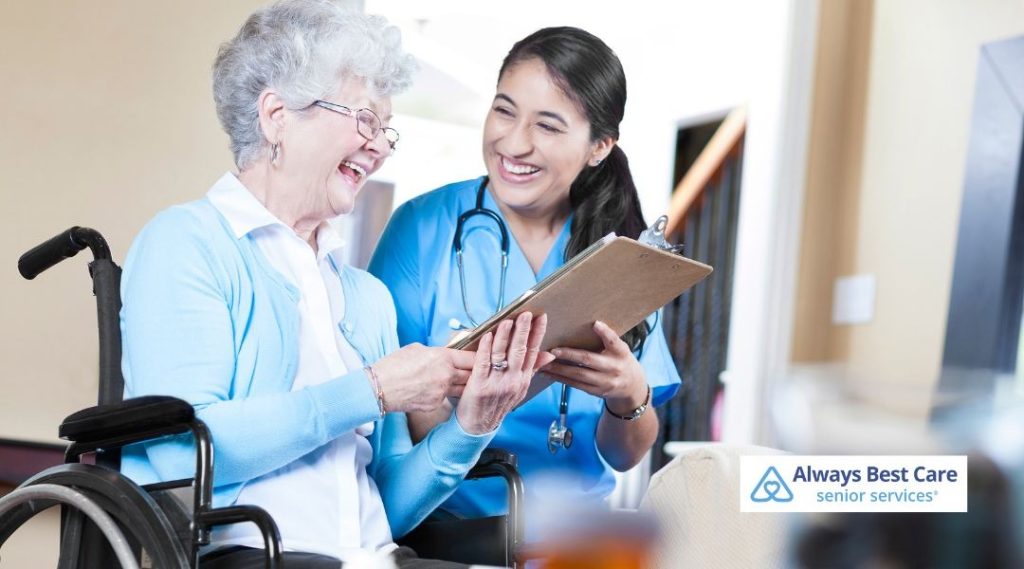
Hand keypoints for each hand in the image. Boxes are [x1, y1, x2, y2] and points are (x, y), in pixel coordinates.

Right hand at [371, 343, 474, 412]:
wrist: (379, 388)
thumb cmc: (394, 365)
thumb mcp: (417, 349)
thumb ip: (436, 352)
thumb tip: (444, 355)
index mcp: (443, 357)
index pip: (471, 357)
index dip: (477, 357)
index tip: (481, 357)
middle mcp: (446, 375)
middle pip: (471, 375)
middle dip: (474, 373)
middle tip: (477, 371)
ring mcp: (442, 392)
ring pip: (462, 389)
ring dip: (463, 385)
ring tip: (463, 383)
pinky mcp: (435, 405)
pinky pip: (446, 399)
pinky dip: (444, 395)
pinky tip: (437, 392)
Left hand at [455, 312, 554, 433]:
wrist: (478, 426)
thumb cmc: (497, 404)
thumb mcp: (519, 388)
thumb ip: (532, 369)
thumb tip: (548, 355)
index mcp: (523, 380)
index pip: (533, 352)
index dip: (537, 334)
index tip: (541, 318)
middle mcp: (513, 381)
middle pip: (520, 351)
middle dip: (524, 330)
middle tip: (526, 314)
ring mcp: (496, 383)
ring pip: (502, 354)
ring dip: (505, 335)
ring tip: (508, 320)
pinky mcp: (479, 385)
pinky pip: (483, 362)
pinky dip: (485, 347)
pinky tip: (487, 335)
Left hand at [542, 321, 647, 415]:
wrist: (631, 386)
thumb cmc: (620, 360)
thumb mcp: (619, 348)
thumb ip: (607, 339)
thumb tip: (588, 324)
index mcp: (621, 352)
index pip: (614, 341)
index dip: (605, 332)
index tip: (595, 324)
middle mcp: (614, 367)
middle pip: (589, 359)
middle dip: (569, 355)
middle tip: (553, 350)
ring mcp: (606, 382)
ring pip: (579, 374)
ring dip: (559, 369)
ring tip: (544, 363)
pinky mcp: (597, 392)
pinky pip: (576, 385)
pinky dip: (562, 379)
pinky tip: (550, 373)